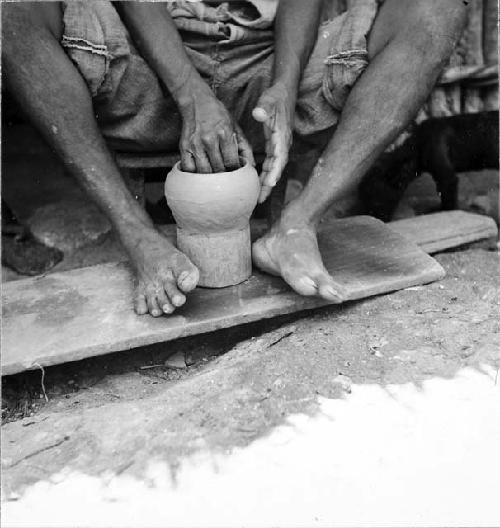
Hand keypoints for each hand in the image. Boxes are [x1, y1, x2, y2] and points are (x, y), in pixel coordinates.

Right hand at [179, 90, 253, 172]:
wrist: (197, 102)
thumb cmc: (218, 116)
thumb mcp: (236, 128)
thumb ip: (245, 148)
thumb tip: (251, 166)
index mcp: (224, 133)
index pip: (232, 162)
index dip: (235, 170)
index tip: (235, 171)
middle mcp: (208, 139)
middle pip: (219, 169)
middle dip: (224, 174)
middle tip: (226, 174)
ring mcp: (194, 144)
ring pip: (204, 172)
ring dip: (211, 177)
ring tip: (215, 174)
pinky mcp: (183, 147)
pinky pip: (188, 169)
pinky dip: (195, 174)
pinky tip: (200, 172)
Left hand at [252, 82, 293, 202]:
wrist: (284, 92)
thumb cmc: (276, 97)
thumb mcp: (269, 100)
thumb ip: (264, 107)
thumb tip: (258, 113)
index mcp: (282, 136)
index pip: (279, 157)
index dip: (275, 171)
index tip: (270, 184)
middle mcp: (283, 144)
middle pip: (277, 168)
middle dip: (269, 185)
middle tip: (259, 200)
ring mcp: (280, 146)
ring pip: (274, 168)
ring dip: (267, 183)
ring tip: (257, 198)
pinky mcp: (276, 146)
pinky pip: (271, 164)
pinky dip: (265, 174)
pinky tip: (257, 184)